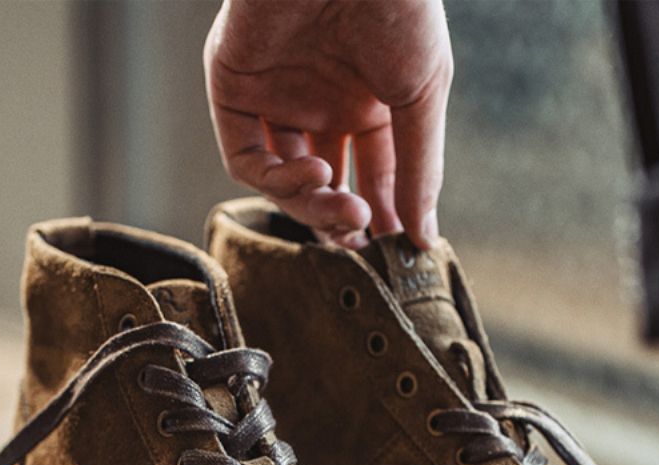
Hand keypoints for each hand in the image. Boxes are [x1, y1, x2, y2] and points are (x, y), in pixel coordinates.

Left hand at [204, 0, 452, 248]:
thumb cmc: (398, 5)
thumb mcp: (421, 94)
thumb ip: (420, 168)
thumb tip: (425, 241)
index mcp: (365, 98)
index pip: (369, 174)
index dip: (381, 212)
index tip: (395, 246)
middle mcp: (317, 99)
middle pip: (323, 184)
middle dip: (341, 218)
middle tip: (362, 235)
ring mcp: (274, 94)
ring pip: (282, 179)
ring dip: (311, 207)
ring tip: (343, 208)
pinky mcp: (233, 84)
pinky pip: (243, 156)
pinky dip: (275, 180)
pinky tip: (313, 175)